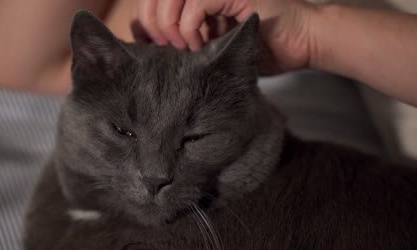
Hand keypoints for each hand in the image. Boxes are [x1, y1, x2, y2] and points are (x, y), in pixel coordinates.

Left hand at [132, 0, 315, 72]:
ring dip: (169, 24)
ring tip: (183, 47)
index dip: (143, 14)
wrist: (301, 41)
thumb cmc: (260, 46)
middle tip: (163, 46)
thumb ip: (186, 36)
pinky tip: (199, 45)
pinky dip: (190, 28)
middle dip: (151, 20)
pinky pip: (196, 4)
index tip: (149, 40)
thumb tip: (149, 39)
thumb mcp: (212, 43)